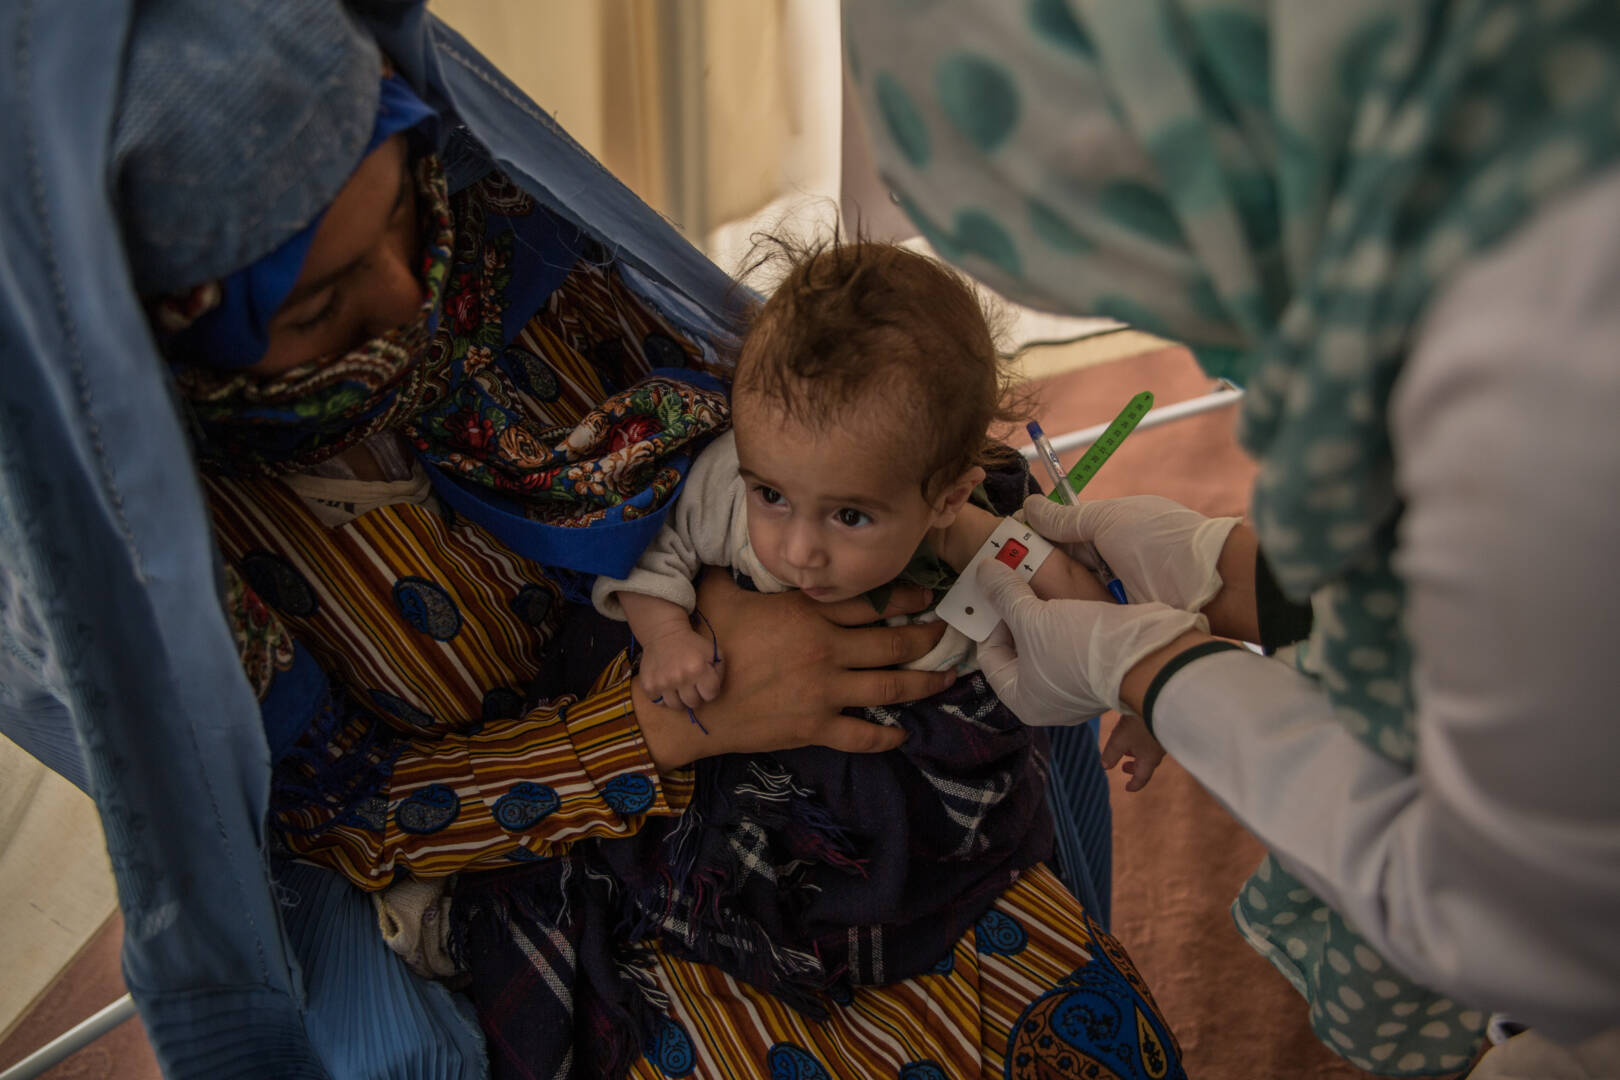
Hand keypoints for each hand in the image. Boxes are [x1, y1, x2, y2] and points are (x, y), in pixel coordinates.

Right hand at [636, 569, 957, 769]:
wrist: (687, 704)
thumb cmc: (701, 642)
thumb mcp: (718, 591)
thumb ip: (739, 566)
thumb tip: (741, 540)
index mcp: (806, 612)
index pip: (869, 602)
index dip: (905, 599)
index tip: (928, 596)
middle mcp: (825, 649)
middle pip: (892, 644)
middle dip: (926, 638)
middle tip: (945, 634)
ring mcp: (824, 691)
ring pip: (890, 687)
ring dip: (924, 683)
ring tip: (946, 678)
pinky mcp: (816, 727)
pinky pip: (863, 734)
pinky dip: (887, 736)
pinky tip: (902, 733)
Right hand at [637, 626, 723, 710]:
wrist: (664, 634)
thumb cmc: (692, 645)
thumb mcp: (714, 652)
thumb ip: (719, 673)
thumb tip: (713, 692)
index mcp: (698, 669)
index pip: (710, 695)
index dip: (709, 689)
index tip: (704, 682)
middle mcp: (680, 677)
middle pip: (693, 703)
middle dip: (695, 695)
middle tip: (691, 684)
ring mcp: (662, 683)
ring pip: (676, 706)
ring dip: (679, 698)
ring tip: (679, 685)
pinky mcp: (648, 686)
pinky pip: (660, 702)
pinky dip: (664, 696)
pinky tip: (666, 683)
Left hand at [976, 559, 1209, 724]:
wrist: (1146, 655)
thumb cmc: (1077, 646)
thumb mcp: (1032, 617)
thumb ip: (1003, 594)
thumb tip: (982, 571)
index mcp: (1023, 702)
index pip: (989, 658)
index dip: (991, 622)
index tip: (1000, 594)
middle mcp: (1048, 703)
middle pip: (1018, 653)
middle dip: (1017, 618)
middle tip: (1019, 587)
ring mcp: (1077, 691)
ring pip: (1046, 648)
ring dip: (1042, 619)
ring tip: (1044, 590)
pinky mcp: (1100, 676)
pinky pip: (1071, 648)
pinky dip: (1066, 626)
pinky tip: (1070, 602)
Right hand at [1020, 494, 1240, 612]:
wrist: (1212, 585)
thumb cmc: (1164, 541)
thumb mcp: (1111, 520)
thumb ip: (1068, 519)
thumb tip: (1028, 506)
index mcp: (1110, 531)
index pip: (1063, 535)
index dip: (1035, 540)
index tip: (1004, 547)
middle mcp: (1110, 563)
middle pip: (1062, 567)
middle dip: (1036, 571)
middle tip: (999, 579)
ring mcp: (1115, 595)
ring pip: (1070, 595)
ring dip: (1047, 597)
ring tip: (1010, 602)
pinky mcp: (1119, 622)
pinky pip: (1085, 618)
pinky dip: (1066, 618)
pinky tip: (1040, 620)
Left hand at [1100, 713, 1165, 791]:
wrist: (1158, 701)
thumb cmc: (1138, 724)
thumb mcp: (1119, 740)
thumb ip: (1111, 755)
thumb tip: (1105, 767)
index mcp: (1149, 759)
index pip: (1142, 777)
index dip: (1134, 784)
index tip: (1127, 788)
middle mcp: (1158, 752)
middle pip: (1147, 765)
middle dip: (1135, 768)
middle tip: (1124, 767)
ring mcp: (1161, 740)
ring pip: (1149, 752)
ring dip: (1137, 754)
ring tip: (1127, 750)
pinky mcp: (1162, 728)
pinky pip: (1152, 741)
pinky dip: (1142, 744)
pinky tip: (1135, 734)